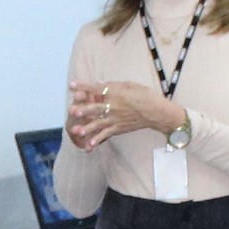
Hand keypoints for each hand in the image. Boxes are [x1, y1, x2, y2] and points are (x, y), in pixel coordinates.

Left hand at [66, 79, 180, 150]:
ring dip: (86, 127)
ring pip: (98, 124)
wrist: (156, 112)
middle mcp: (113, 106)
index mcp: (114, 93)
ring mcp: (115, 119)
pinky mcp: (119, 128)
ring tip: (76, 131)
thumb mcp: (129, 85)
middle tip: (72, 111)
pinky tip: (89, 145)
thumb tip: (99, 83)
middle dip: (83, 110)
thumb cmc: (145, 95)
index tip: (71, 85)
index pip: (96, 89)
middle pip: (95, 108)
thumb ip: (113, 85)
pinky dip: (97, 140)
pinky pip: (106, 135)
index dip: (83, 87)